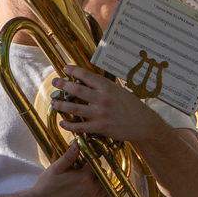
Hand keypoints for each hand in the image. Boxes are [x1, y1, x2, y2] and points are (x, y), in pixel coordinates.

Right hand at [26, 142, 106, 196]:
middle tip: (85, 171)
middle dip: (96, 171)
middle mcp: (90, 191)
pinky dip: (103, 193)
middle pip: (103, 175)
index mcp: (83, 178)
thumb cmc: (46, 186)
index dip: (91, 161)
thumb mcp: (56, 168)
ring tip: (89, 180)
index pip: (97, 164)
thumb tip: (78, 144)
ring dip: (100, 182)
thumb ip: (69, 156)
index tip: (85, 161)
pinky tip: (94, 190)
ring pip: (106, 187)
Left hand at [51, 64, 165, 144]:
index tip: (65, 68)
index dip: (74, 71)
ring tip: (54, 102)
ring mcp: (100, 114)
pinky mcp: (100, 128)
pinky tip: (62, 122)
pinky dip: (69, 125)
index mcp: (108, 88)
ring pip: (75, 109)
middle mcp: (102, 99)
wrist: (143, 124)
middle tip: (55, 82)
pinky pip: (80, 126)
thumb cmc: (133, 106)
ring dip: (62, 105)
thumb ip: (105, 87)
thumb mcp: (120, 91)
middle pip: (77, 91)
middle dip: (63, 85)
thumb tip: (89, 81)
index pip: (86, 76)